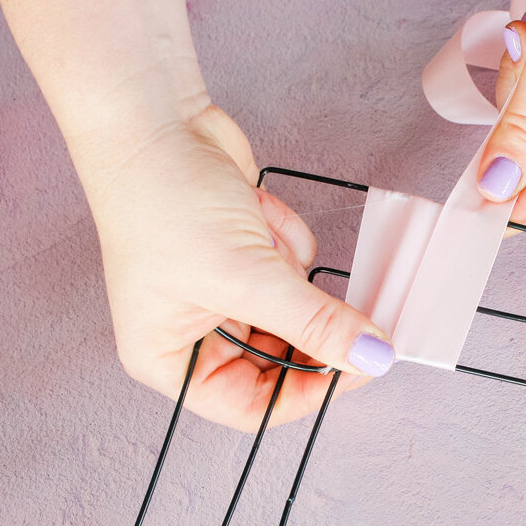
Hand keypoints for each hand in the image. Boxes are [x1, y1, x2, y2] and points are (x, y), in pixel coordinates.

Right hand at [81, 105, 393, 430]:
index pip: (251, 406)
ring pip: (294, 313)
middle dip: (310, 331)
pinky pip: (295, 268)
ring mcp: (225, 294)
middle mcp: (196, 333)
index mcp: (171, 358)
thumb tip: (370, 358)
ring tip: (263, 239)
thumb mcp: (245, 276)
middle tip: (354, 319)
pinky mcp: (249, 258)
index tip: (357, 371)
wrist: (155, 119)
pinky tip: (255, 212)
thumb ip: (315, 323)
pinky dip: (287, 240)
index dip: (306, 394)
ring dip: (293, 277)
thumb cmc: (163, 201)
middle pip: (279, 362)